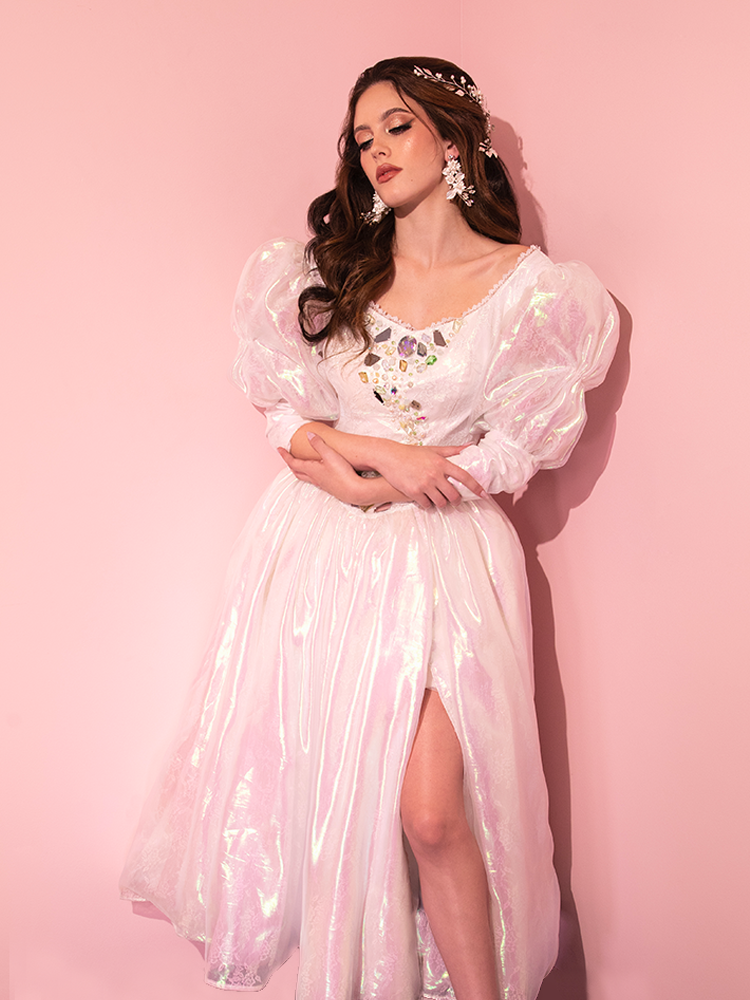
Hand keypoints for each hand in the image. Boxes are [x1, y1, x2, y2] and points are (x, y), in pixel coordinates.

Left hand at [279, 434, 370, 505]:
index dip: (285, 455)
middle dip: (290, 464)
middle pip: (297, 472)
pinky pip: (314, 480)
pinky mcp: (329, 487)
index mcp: (311, 470)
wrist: (354, 491)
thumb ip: (319, 444)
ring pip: (305, 477)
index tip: (279, 449)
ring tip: (300, 464)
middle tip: (287, 457)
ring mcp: (321, 484)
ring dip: (299, 470)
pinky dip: (310, 475)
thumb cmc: (342, 473)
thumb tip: (309, 434)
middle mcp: (314, 478)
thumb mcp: (330, 455)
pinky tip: (317, 473)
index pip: (293, 462)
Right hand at [371, 440, 486, 509]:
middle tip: (455, 500)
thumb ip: (452, 450)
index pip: (464, 476)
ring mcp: (424, 484)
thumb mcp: (433, 450)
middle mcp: (435, 474)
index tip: (484, 494)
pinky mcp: (414, 492)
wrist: (389, 457)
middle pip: (453, 495)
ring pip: (441, 502)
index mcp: (442, 463)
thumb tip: (470, 446)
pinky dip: (428, 505)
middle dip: (456, 500)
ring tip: (440, 501)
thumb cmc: (412, 453)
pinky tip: (427, 501)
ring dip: (442, 504)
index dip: (476, 487)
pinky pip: (427, 505)